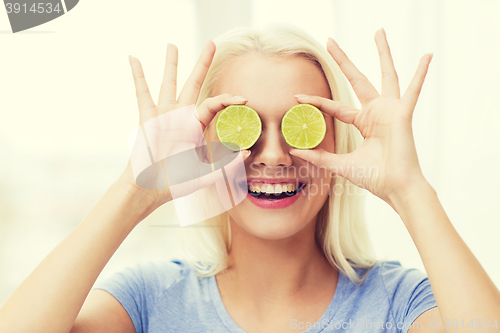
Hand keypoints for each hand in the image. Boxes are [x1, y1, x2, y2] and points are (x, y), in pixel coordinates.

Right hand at [116, 40, 250, 209]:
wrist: (151, 189)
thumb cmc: (176, 184)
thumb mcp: (206, 175)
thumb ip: (225, 166)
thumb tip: (247, 154)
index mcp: (196, 127)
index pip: (214, 104)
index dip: (229, 99)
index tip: (244, 98)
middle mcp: (181, 117)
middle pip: (193, 83)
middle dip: (202, 64)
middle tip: (212, 43)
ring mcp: (163, 115)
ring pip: (168, 82)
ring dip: (171, 63)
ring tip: (172, 44)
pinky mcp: (147, 118)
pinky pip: (142, 91)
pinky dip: (137, 74)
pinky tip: (134, 57)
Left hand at [290, 28, 432, 208]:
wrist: (395, 188)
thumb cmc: (374, 177)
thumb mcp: (340, 164)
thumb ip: (319, 157)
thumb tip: (295, 151)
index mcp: (363, 122)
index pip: (335, 106)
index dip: (316, 102)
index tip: (297, 97)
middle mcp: (376, 112)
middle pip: (357, 79)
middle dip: (344, 61)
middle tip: (330, 41)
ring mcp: (390, 110)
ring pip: (385, 75)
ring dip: (383, 53)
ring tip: (379, 31)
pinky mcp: (402, 114)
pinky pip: (413, 90)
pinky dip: (421, 73)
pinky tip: (427, 55)